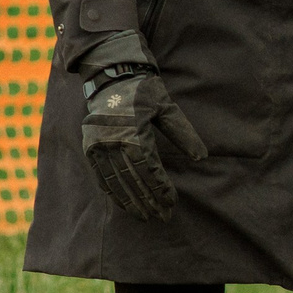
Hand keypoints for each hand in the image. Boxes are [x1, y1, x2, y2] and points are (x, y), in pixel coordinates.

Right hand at [81, 68, 207, 219]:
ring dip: (130, 201)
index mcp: (134, 133)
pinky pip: (101, 175)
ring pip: (116, 181)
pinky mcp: (90, 147)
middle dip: (148, 200)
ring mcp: (99, 145)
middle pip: (133, 179)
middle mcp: (114, 141)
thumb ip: (183, 133)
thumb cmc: (144, 91)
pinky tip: (123, 203)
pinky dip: (112, 191)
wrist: (112, 75)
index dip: (161, 188)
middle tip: (162, 216)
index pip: (149, 169)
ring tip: (144, 216)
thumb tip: (202, 157)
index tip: (172, 202)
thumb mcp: (167, 108)